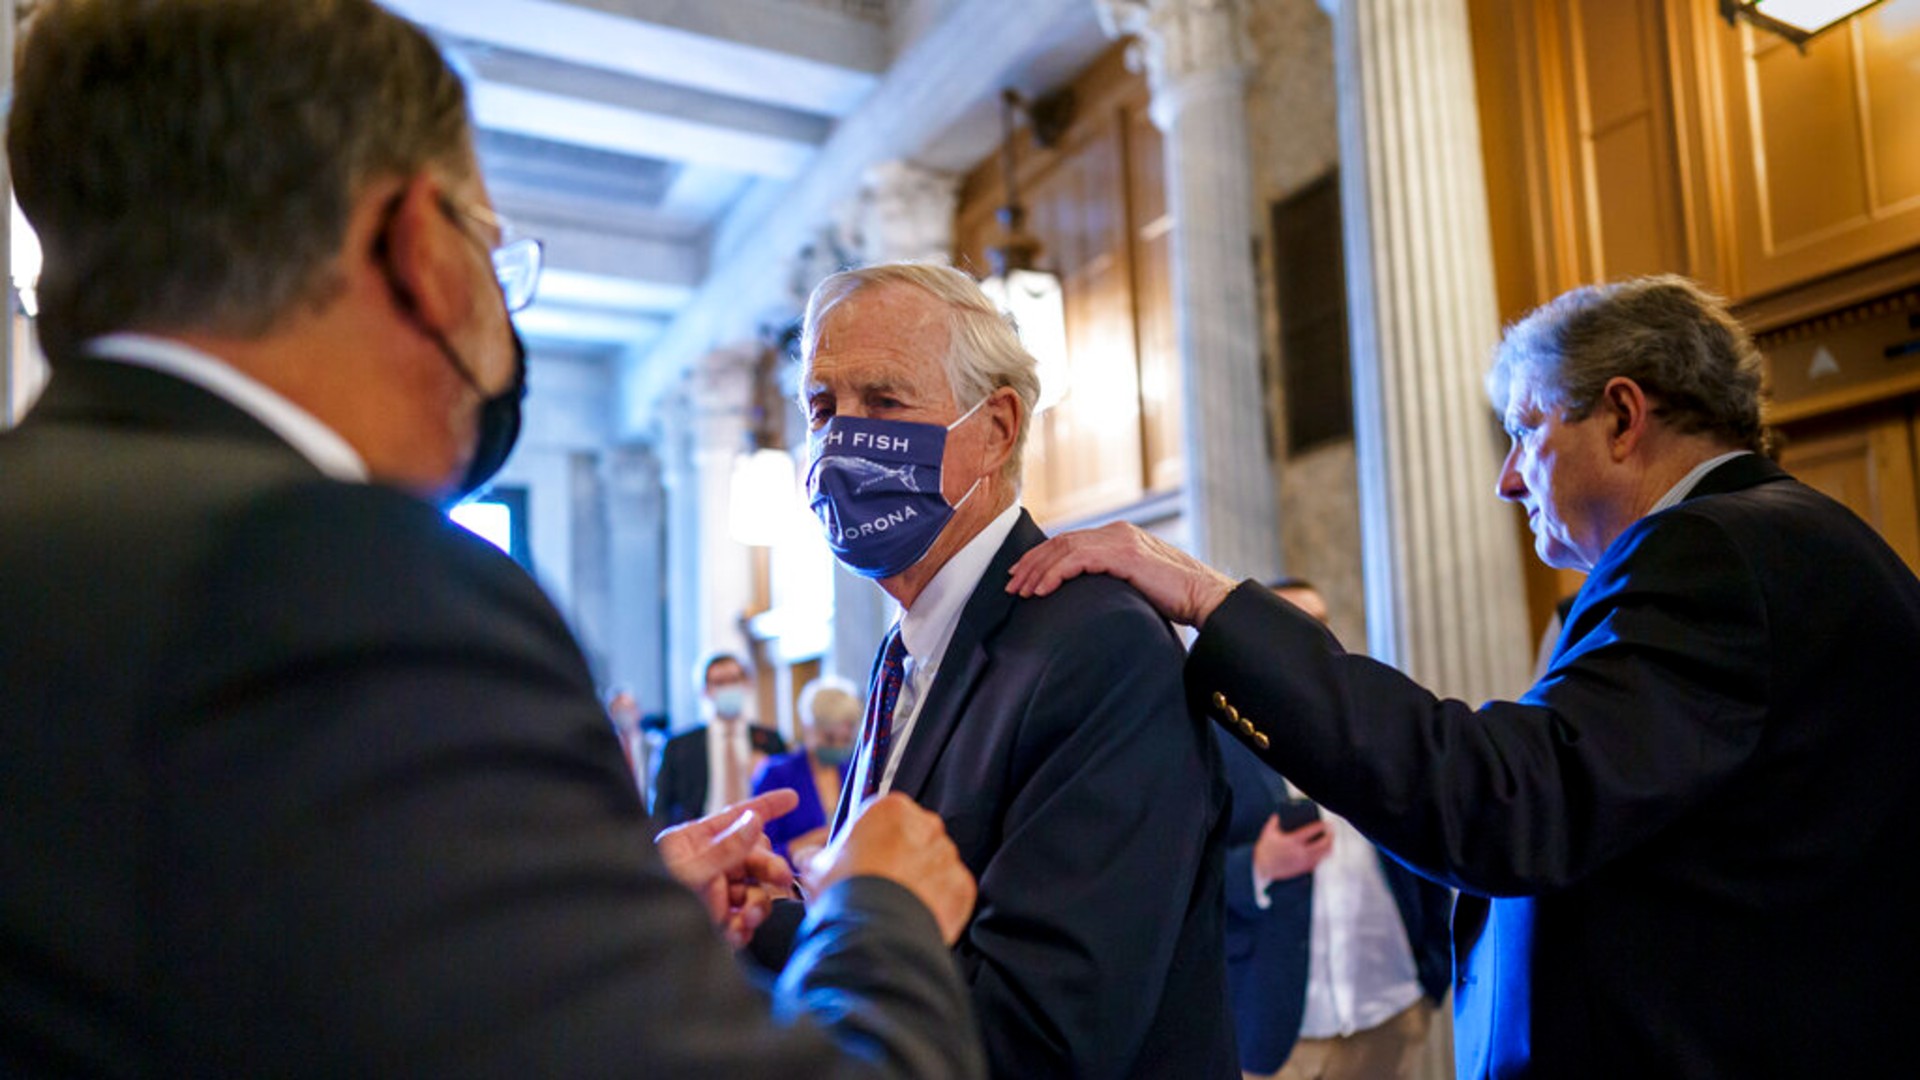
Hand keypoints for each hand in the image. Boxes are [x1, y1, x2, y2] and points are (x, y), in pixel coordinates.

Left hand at [657, 789, 799, 946]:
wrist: (635, 946)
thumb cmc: (649, 900)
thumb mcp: (689, 872)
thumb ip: (725, 848)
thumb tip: (754, 820)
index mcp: (694, 842)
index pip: (735, 817)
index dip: (765, 806)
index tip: (792, 798)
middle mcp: (707, 864)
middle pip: (753, 857)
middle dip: (769, 868)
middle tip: (782, 879)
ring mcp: (713, 894)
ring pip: (754, 891)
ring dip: (757, 905)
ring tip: (746, 918)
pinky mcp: (717, 921)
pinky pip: (745, 919)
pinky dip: (745, 927)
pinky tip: (734, 934)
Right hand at [806, 793, 976, 945]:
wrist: (874, 934)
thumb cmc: (844, 894)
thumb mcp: (816, 868)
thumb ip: (816, 855)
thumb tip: (806, 856)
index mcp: (891, 808)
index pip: (885, 816)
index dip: (872, 839)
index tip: (864, 859)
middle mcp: (925, 825)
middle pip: (913, 837)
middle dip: (899, 858)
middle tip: (879, 885)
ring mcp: (947, 856)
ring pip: (934, 864)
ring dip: (919, 881)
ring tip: (895, 906)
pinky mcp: (961, 886)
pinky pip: (949, 892)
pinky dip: (936, 903)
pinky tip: (914, 916)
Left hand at [1005, 522, 1238, 627]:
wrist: (1205, 598)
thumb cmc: (1175, 600)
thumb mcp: (1135, 586)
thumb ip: (1111, 582)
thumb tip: (1084, 598)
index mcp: (1120, 537)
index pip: (1070, 541)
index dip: (1042, 557)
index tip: (1022, 576)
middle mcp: (1118, 532)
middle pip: (1061, 541)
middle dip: (1032, 563)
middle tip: (1011, 585)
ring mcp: (1121, 541)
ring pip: (1064, 548)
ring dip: (1037, 570)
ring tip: (1021, 591)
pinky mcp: (1125, 555)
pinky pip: (1078, 560)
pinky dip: (1055, 574)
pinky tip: (1042, 591)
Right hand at [1252, 813, 1331, 885]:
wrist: (1261, 868)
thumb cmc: (1264, 849)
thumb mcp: (1268, 832)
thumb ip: (1275, 821)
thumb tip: (1281, 813)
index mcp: (1292, 841)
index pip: (1311, 831)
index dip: (1321, 826)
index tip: (1326, 823)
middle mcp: (1300, 852)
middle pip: (1322, 844)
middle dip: (1330, 836)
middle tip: (1331, 830)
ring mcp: (1302, 862)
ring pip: (1322, 855)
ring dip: (1329, 847)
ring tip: (1331, 840)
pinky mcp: (1302, 870)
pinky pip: (1317, 863)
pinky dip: (1322, 856)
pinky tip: (1325, 851)